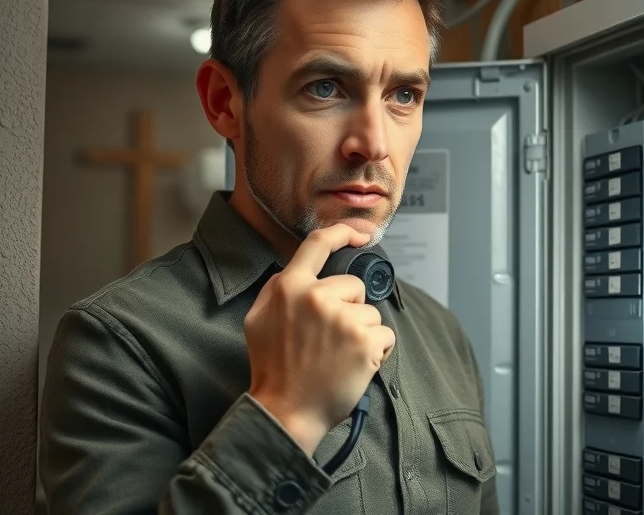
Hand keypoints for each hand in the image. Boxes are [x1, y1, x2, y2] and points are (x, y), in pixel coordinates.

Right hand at [244, 224, 395, 455]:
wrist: (286, 411)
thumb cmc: (274, 368)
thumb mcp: (259, 319)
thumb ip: (280, 289)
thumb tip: (302, 271)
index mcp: (289, 287)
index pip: (318, 244)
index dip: (344, 231)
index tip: (361, 233)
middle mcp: (316, 297)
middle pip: (354, 287)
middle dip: (349, 309)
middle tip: (329, 340)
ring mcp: (342, 319)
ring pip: (370, 313)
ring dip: (363, 333)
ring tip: (339, 356)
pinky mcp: (364, 341)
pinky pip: (385, 335)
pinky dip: (376, 351)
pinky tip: (355, 366)